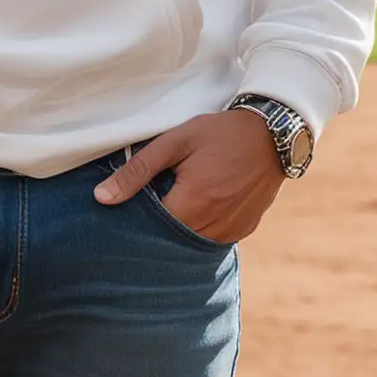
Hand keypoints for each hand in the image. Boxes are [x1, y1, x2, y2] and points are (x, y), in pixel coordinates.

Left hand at [91, 108, 284, 243]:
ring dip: (180, 230)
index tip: (128, 211)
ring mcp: (232, 231)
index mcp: (192, 205)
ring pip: (193, 244)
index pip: (151, 231)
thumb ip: (137, 171)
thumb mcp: (175, 142)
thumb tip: (102, 198)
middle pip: (171, 242)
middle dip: (157, 230)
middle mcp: (213, 226)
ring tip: (174, 203)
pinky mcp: (245, 229)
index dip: (136, 222)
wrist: (274, 132)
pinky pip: (214, 239)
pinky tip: (197, 207)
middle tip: (150, 206)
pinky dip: (201, 229)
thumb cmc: (220, 132)